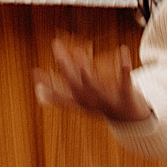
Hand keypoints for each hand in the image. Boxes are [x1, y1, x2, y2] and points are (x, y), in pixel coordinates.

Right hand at [34, 36, 151, 123]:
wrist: (131, 120)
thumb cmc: (100, 103)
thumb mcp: (79, 98)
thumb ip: (59, 91)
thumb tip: (37, 85)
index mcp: (80, 102)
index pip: (60, 95)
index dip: (47, 84)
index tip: (35, 70)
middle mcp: (92, 102)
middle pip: (75, 85)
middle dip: (65, 67)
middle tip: (56, 47)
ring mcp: (108, 99)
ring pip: (95, 86)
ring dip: (87, 73)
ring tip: (78, 53)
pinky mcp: (126, 95)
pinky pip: (124, 80)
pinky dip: (123, 66)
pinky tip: (122, 49)